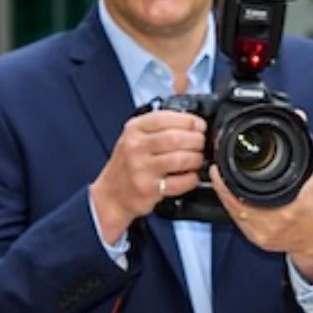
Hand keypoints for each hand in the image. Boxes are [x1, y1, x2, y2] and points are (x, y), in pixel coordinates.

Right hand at [90, 111, 205, 242]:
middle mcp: (135, 147)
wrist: (111, 194)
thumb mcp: (136, 136)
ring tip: (197, 160)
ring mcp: (141, 169)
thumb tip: (193, 122)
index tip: (199, 126)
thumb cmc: (129, 163)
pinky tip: (190, 176)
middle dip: (196, 140)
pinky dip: (191, 179)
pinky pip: (180, 182)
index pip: (165, 118)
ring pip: (180, 159)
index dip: (189, 121)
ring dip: (196, 159)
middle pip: (176, 138)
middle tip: (201, 144)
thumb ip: (160, 126)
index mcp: (134, 129)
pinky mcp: (148, 189)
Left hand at [209, 167, 312, 281]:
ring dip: (224, 198)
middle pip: (235, 205)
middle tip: (215, 172)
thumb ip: (300, 162)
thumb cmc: (311, 211)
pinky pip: (237, 222)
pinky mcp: (256, 240)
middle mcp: (273, 223)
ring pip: (233, 213)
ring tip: (219, 182)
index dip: (227, 183)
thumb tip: (299, 136)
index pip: (249, 195)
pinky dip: (231, 209)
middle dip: (222, 188)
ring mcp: (262, 234)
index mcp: (287, 208)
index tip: (219, 169)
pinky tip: (228, 199)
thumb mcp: (309, 184)